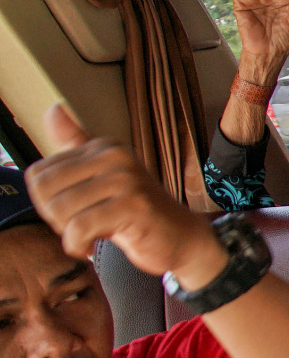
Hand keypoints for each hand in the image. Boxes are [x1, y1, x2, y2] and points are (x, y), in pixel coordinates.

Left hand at [25, 106, 220, 282]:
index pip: (38, 174)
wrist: (182, 237)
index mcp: (104, 147)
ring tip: (89, 236)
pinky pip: (80, 228)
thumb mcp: (103, 175)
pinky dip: (77, 246)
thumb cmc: (137, 211)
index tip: (74, 210)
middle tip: (80, 226)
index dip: (47, 200)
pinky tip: (90, 249)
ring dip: (68, 235)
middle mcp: (115, 156)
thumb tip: (54, 108)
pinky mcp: (133, 205)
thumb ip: (76, 145)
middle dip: (55, 218)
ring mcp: (126, 179)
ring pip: (61, 210)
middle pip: (45, 191)